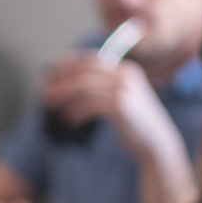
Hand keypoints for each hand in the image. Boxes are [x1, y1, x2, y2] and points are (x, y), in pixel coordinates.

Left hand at [40, 55, 179, 160]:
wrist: (156, 143)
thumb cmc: (133, 124)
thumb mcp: (120, 100)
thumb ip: (101, 89)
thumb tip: (66, 87)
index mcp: (125, 70)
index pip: (90, 59)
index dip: (67, 64)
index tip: (50, 73)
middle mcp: (126, 75)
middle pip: (84, 71)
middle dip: (61, 80)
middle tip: (44, 93)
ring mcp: (125, 89)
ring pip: (84, 87)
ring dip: (64, 96)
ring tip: (51, 107)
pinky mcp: (122, 106)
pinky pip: (90, 105)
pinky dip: (76, 112)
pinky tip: (69, 120)